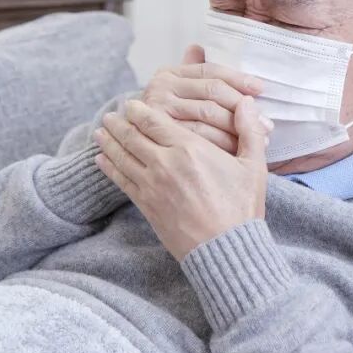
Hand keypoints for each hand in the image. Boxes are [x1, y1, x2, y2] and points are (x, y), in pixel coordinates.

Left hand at [93, 97, 269, 260]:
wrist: (225, 250)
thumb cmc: (241, 208)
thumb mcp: (254, 166)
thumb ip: (249, 130)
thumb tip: (247, 102)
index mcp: (190, 148)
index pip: (154, 121)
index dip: (139, 110)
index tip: (131, 103)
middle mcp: (165, 163)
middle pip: (133, 136)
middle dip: (119, 123)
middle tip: (109, 115)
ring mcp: (152, 185)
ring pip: (122, 156)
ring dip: (108, 142)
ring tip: (99, 132)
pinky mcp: (146, 205)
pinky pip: (121, 181)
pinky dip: (108, 167)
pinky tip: (101, 160)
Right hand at [141, 45, 270, 153]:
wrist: (137, 145)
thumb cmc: (168, 118)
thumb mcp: (180, 91)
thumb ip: (193, 72)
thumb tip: (198, 47)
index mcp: (170, 73)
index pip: (210, 71)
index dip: (238, 79)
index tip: (260, 89)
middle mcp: (161, 87)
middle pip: (212, 93)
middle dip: (243, 108)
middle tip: (267, 124)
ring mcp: (158, 110)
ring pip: (207, 115)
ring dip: (237, 128)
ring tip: (260, 140)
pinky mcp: (160, 135)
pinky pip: (198, 138)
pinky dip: (222, 145)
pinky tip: (239, 152)